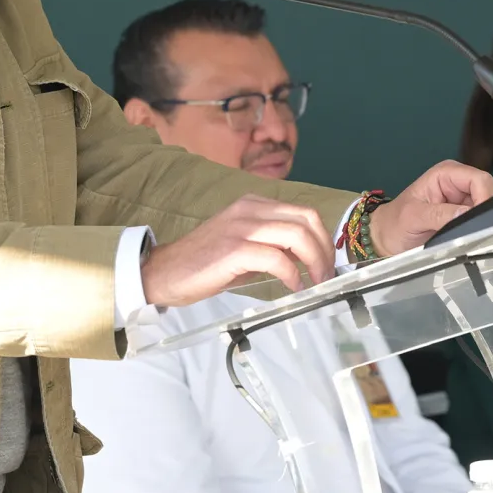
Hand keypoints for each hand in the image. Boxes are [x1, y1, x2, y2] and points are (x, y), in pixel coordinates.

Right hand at [141, 195, 334, 305]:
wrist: (164, 272)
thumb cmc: (204, 263)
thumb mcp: (243, 246)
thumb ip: (272, 244)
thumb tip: (306, 258)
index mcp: (254, 205)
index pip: (304, 213)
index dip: (323, 238)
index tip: (328, 261)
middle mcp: (250, 209)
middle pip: (306, 220)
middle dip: (324, 249)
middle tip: (327, 274)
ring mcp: (242, 227)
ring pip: (296, 235)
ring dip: (314, 261)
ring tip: (316, 282)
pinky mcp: (234, 249)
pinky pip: (276, 258)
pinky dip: (291, 274)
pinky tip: (294, 287)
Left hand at [365, 161, 492, 257]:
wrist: (386, 238)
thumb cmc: (395, 223)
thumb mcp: (414, 217)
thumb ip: (440, 215)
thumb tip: (468, 214)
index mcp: (447, 173)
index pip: (479, 179)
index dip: (485, 198)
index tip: (481, 221)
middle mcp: (459, 182)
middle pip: (488, 191)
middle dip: (486, 211)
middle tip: (478, 231)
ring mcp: (464, 199)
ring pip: (489, 206)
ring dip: (485, 220)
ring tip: (474, 235)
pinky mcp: (465, 214)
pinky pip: (483, 218)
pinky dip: (482, 227)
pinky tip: (474, 236)